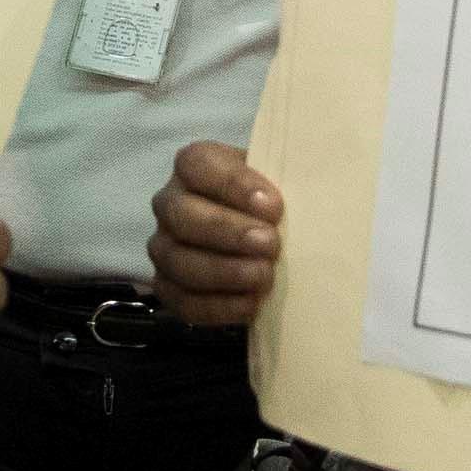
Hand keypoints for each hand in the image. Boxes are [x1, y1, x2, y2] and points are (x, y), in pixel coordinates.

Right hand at [148, 140, 283, 326]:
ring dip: (223, 271)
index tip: (273, 206)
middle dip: (227, 231)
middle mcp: (170, 204)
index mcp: (194, 166)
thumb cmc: (267, 204)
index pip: (198, 164)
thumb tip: (308, 202)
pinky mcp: (166, 286)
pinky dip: (217, 306)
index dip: (233, 184)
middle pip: (182, 214)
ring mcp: (163, 246)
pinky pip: (181, 300)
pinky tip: (250, 305)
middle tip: (270, 244)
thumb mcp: (273, 183)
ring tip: (263, 277)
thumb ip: (284, 185)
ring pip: (177, 260)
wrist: (257, 239)